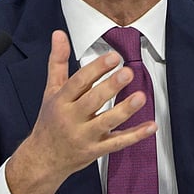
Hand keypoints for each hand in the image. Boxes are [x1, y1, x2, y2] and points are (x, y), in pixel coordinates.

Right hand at [5, 30, 156, 193]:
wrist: (43, 159)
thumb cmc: (50, 120)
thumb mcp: (50, 90)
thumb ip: (57, 62)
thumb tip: (59, 34)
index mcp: (60, 101)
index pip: (78, 82)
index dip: (95, 69)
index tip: (112, 57)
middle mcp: (71, 119)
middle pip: (92, 101)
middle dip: (110, 86)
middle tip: (127, 72)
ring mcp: (84, 137)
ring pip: (106, 122)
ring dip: (124, 110)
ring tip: (140, 96)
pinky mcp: (95, 151)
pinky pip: (117, 143)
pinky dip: (135, 135)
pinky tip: (151, 126)